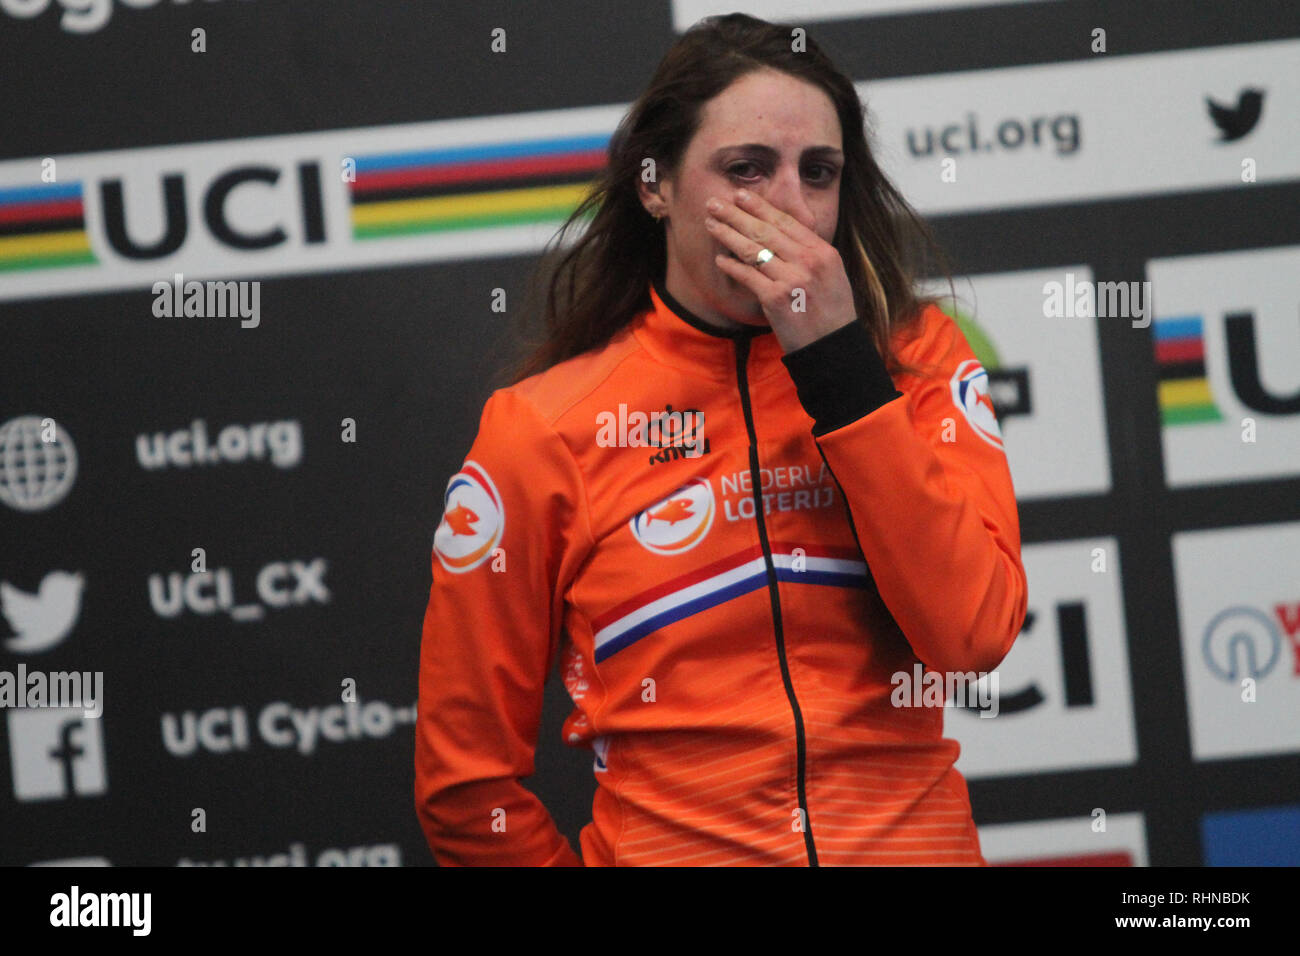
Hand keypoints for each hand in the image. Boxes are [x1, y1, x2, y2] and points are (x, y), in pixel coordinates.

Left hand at [705, 188, 858, 352]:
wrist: (833, 348)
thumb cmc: (831, 314)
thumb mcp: (832, 275)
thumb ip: (811, 253)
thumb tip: (784, 234)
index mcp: (823, 252)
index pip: (786, 222)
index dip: (760, 207)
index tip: (741, 195)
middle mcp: (808, 262)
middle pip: (765, 231)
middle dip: (737, 214)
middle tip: (715, 203)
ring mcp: (792, 280)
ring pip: (753, 250)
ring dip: (728, 234)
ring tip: (711, 224)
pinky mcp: (776, 300)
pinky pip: (748, 276)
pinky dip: (732, 267)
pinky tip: (720, 260)